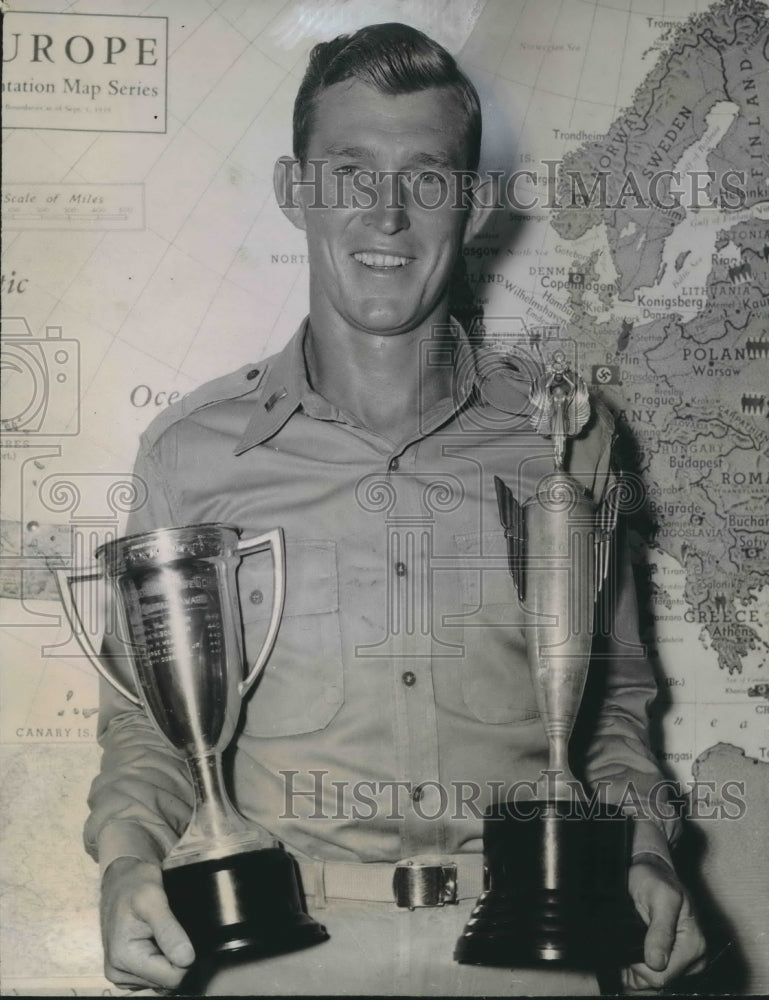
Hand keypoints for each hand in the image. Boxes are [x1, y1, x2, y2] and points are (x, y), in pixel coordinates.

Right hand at [100, 856, 194, 989]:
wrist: (121, 878)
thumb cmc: (136, 883)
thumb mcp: (154, 898)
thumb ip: (168, 930)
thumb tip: (187, 960)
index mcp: (123, 958)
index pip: (171, 978)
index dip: (186, 959)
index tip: (185, 933)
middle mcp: (118, 972)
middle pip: (167, 981)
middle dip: (178, 958)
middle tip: (176, 929)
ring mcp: (122, 974)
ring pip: (163, 980)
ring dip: (170, 958)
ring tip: (167, 932)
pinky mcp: (126, 971)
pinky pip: (155, 975)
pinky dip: (163, 959)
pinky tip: (161, 940)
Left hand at [623, 855, 705, 990]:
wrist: (652, 871)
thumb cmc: (655, 879)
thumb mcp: (659, 896)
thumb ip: (660, 929)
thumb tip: (657, 962)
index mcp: (694, 945)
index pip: (662, 976)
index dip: (640, 965)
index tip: (629, 943)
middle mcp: (694, 958)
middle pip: (657, 981)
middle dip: (637, 965)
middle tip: (627, 938)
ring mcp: (684, 961)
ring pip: (652, 981)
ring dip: (636, 966)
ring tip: (629, 940)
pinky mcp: (675, 961)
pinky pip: (651, 976)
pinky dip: (638, 966)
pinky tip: (632, 950)